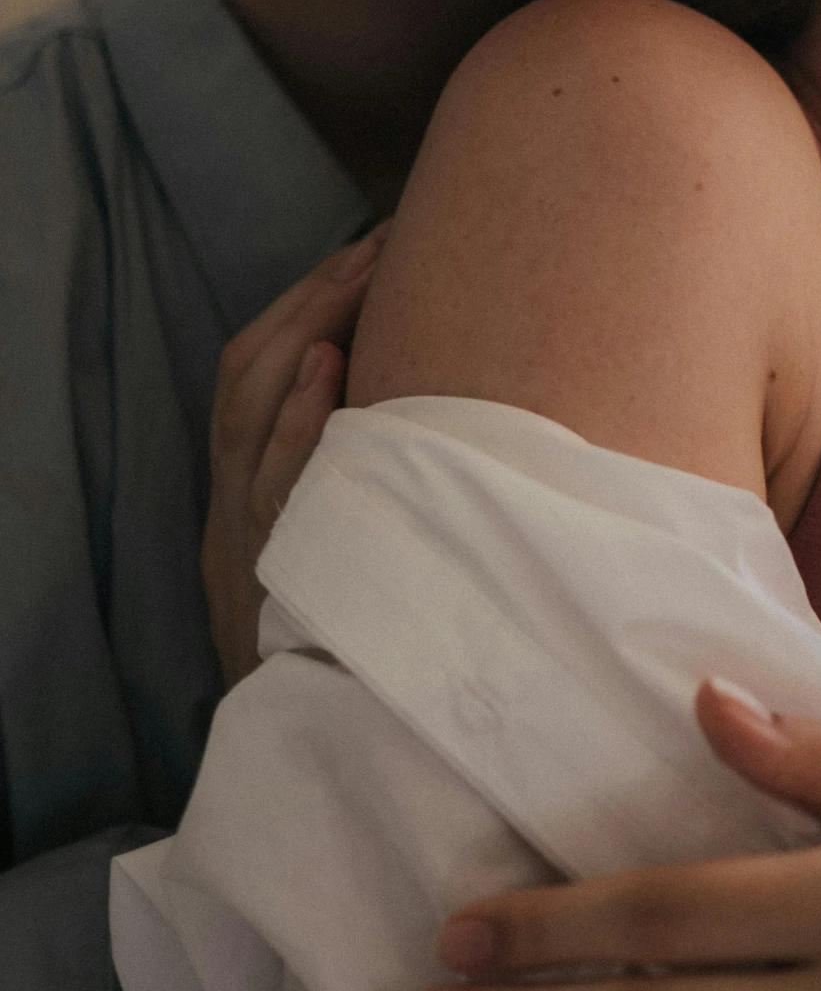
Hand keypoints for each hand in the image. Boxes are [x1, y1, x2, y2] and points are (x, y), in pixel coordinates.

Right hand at [202, 225, 388, 687]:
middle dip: (309, 301)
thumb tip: (416, 412)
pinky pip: (275, 492)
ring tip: (360, 275)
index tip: (375, 246)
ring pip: (249, 420)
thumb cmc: (341, 642)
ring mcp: (249, 541)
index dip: (304, 305)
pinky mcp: (273, 578)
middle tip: (377, 242)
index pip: (250, 375)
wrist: (307, 748)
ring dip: (303, 338)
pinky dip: (298, 427)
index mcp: (246, 497)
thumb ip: (354, 483)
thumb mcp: (337, 557)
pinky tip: (327, 373)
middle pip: (245, 377)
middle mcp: (234, 509)